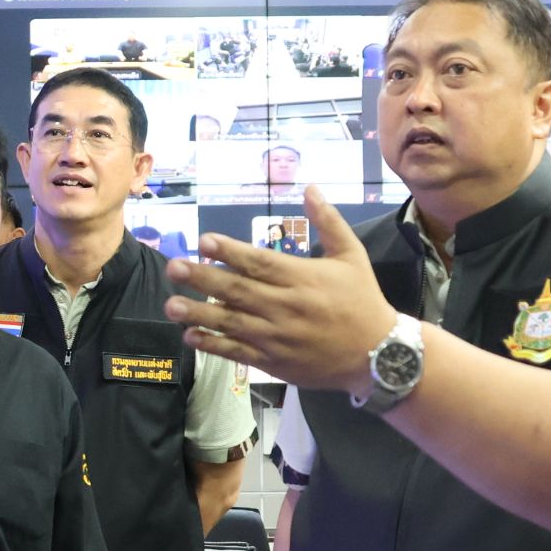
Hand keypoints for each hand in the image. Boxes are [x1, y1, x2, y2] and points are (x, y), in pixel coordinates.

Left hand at [163, 187, 394, 396]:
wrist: (379, 354)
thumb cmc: (362, 300)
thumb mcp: (352, 256)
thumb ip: (329, 222)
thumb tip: (311, 187)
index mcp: (302, 278)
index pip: (259, 262)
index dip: (230, 251)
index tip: (203, 240)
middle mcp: (285, 306)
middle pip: (238, 290)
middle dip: (202, 279)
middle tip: (174, 268)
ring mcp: (277, 337)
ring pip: (232, 323)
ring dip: (199, 314)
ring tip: (170, 304)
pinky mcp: (274, 362)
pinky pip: (238, 353)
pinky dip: (214, 345)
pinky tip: (190, 336)